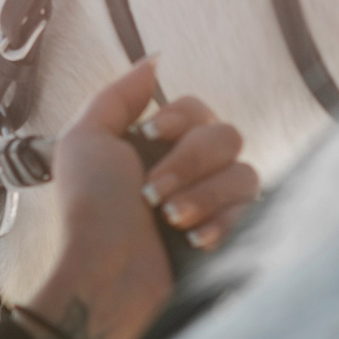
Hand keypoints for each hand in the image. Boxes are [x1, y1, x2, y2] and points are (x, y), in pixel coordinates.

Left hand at [19, 59, 259, 338]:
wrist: (106, 278)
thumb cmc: (89, 211)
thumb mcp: (85, 140)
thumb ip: (119, 96)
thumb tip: (155, 60)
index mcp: (157, 147)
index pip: (197, 109)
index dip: (180, 117)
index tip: (150, 135)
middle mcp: (190, 172)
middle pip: (226, 136)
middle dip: (188, 162)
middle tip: (152, 193)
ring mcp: (213, 206)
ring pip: (245, 173)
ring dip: (203, 195)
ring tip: (170, 221)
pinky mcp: (232, 238)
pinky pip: (254, 212)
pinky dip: (222, 224)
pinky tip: (193, 243)